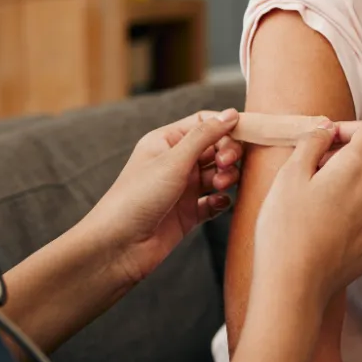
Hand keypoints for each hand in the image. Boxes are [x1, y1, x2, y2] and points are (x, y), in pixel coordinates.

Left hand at [80, 109, 243, 287]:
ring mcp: (183, 188)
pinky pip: (215, 202)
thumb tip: (231, 113)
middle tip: (226, 165)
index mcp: (166, 142)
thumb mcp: (173, 161)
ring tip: (220, 186)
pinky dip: (221, 201)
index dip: (225, 127)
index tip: (245, 135)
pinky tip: (217, 203)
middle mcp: (176, 162)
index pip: (204, 123)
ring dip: (226, 177)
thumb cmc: (136, 198)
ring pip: (218, 174)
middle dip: (228, 154)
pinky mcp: (188, 213)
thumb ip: (205, 136)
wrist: (116, 247)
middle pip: (215, 148)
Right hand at [253, 120, 361, 306]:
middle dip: (339, 162)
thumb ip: (313, 141)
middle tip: (307, 179)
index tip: (325, 141)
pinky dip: (350, 216)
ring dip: (345, 190)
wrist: (294, 285)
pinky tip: (324, 230)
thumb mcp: (290, 174)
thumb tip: (327, 129)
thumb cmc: (286, 227)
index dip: (347, 129)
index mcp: (359, 168)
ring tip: (313, 209)